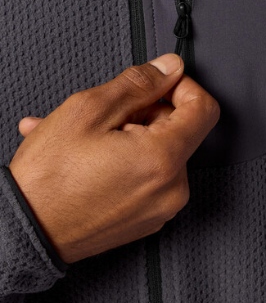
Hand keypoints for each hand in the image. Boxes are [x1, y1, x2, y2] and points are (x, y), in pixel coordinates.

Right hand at [8, 54, 219, 263]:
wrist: (23, 234)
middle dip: (143, 113)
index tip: (161, 83)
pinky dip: (123, 159)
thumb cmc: (48, 181)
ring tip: (85, 138)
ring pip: (158, 151)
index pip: (204, 108)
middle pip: (177, 130)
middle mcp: (171, 189)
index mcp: (163, 160)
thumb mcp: (89, 111)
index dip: (182, 87)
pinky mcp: (146, 218)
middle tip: (105, 116)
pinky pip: (146, 175)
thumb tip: (169, 68)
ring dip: (126, 135)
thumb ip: (138, 83)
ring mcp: (160, 208)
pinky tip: (90, 156)